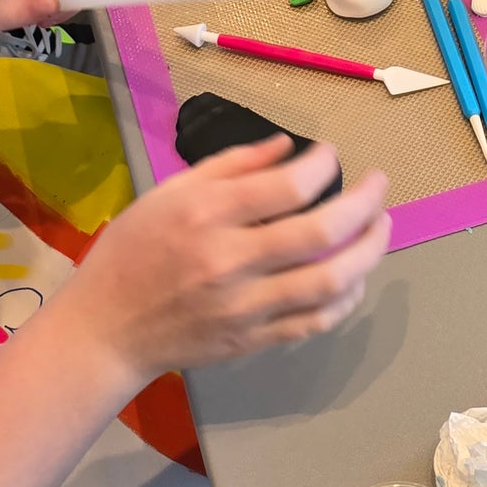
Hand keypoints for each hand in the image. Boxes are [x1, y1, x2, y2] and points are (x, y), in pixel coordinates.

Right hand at [70, 138, 390, 382]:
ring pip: (329, 281)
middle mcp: (230, 260)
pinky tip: (355, 276)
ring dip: (368, 252)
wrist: (105, 330)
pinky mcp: (252, 340)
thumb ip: (229, 166)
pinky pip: (315, 321)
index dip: (323, 165)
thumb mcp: (168, 194)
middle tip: (380, 186)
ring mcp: (245, 306)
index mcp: (206, 215)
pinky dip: (345, 297)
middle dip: (364, 204)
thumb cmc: (132, 251)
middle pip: (320, 232)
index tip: (331, 155)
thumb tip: (286, 147)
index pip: (287, 186)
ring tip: (381, 227)